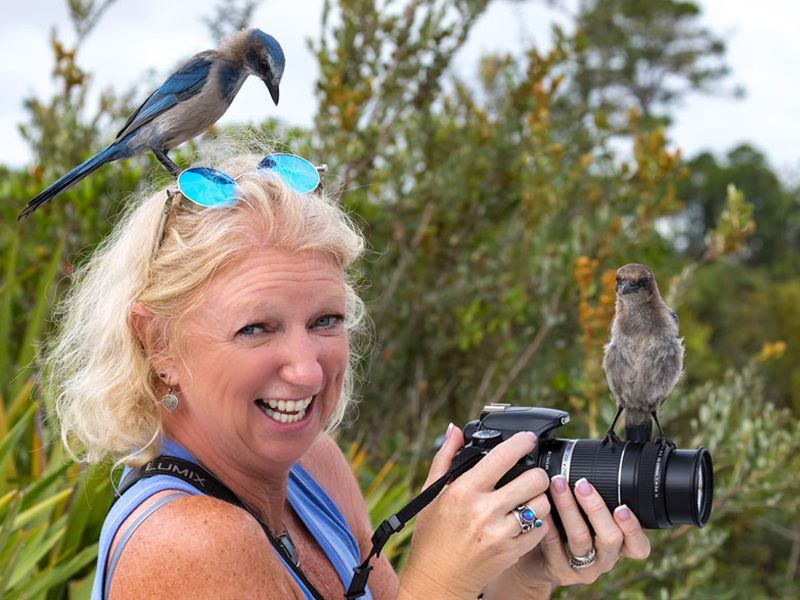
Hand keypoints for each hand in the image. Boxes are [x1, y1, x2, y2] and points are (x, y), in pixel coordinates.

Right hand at [399, 426, 551, 599]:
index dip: (521, 442)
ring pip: (542, 505)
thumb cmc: (432, 537)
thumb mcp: (432, 494)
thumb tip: (454, 430)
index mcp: (463, 492)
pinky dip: (538, 521)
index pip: (502, 458)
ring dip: (539, 498)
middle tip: (531, 475)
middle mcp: (484, 512)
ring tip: (528, 498)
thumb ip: (445, 458)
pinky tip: (525, 519)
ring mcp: (501, 534)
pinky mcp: (512, 553)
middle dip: (536, 473)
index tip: (528, 438)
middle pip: (533, 480)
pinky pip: (541, 529)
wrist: (437, 580)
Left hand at [510, 475, 650, 587]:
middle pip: (610, 538)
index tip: (623, 507)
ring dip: (568, 507)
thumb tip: (587, 456)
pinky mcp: (558, 571)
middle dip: (596, 507)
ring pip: (580, 538)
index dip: (634, 528)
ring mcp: (581, 568)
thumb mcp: (585, 518)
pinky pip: (552, 544)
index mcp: (618, 545)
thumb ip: (593, 499)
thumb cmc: (565, 529)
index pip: (638, 546)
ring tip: (557, 484)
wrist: (538, 558)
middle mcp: (604, 559)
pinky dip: (547, 520)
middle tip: (582, 483)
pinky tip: (541, 504)